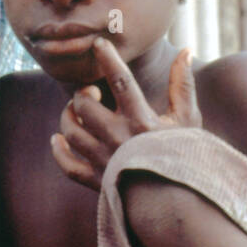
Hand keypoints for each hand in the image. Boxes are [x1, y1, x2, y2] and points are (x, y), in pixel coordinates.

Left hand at [51, 38, 200, 191]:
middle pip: (84, 105)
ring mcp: (104, 160)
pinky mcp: (97, 181)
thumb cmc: (186, 156)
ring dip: (68, 115)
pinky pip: (68, 165)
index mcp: (141, 121)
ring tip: (76, 110)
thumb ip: (183, 84)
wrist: (179, 202)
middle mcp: (118, 139)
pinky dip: (59, 151)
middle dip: (83, 93)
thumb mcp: (189, 119)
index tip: (98, 44)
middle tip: (91, 92)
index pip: (119, 81)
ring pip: (71, 131)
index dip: (107, 58)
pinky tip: (58, 139)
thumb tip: (185, 50)